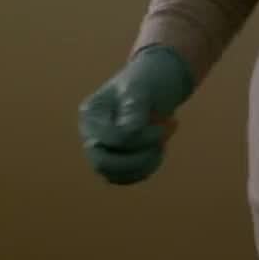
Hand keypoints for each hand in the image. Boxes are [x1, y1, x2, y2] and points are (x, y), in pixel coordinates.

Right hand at [77, 46, 194, 184]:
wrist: (158, 85)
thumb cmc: (148, 82)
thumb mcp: (143, 88)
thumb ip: (134, 108)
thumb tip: (128, 132)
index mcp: (90, 114)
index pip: (110, 139)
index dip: (141, 137)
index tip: (168, 121)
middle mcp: (90, 135)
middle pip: (102, 164)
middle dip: (138, 158)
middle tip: (162, 143)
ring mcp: (101, 151)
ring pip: (116, 176)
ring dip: (145, 163)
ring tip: (163, 143)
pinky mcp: (115, 162)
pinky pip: (127, 177)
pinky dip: (147, 168)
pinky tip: (160, 149)